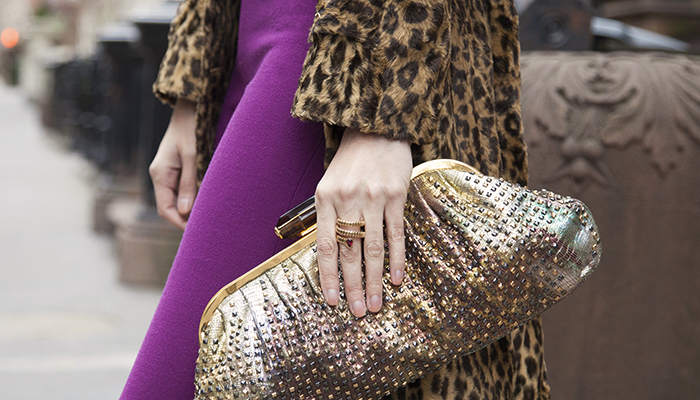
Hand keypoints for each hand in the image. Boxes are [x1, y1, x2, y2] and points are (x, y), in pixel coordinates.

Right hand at [149, 99, 197, 230]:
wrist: (190, 108)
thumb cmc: (191, 129)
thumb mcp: (192, 156)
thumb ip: (189, 183)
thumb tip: (184, 211)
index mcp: (160, 174)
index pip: (165, 209)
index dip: (179, 223)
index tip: (196, 232)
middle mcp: (160, 175)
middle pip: (169, 207)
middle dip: (185, 219)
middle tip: (205, 229)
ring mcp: (168, 172)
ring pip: (176, 199)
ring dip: (190, 209)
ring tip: (208, 217)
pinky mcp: (176, 168)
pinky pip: (182, 189)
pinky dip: (192, 198)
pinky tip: (206, 202)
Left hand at [315, 128, 412, 316]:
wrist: (375, 129)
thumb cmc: (350, 163)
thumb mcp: (328, 185)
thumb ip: (327, 217)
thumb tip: (329, 256)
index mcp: (325, 200)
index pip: (325, 247)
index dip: (329, 277)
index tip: (332, 301)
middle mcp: (347, 200)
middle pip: (349, 252)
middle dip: (352, 286)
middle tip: (357, 312)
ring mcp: (372, 198)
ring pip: (373, 248)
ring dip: (374, 280)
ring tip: (376, 304)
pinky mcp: (396, 195)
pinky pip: (396, 234)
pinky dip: (397, 259)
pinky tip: (396, 279)